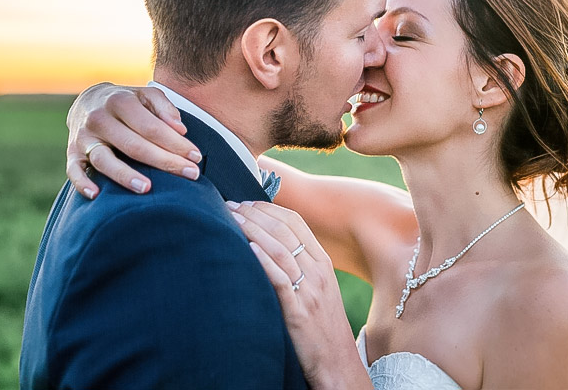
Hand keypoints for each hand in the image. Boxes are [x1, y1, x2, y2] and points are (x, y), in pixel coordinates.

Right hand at [66, 83, 202, 198]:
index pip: (152, 127)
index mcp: (120, 101)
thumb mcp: (146, 95)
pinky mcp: (71, 152)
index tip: (196, 158)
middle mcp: (99, 118)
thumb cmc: (127, 102)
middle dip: (164, 161)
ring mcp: (83, 137)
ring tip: (147, 188)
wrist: (88, 101)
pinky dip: (82, 183)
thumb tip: (180, 130)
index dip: (176, 144)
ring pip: (104, 159)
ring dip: (125, 175)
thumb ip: (164, 107)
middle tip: (190, 175)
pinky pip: (74, 170)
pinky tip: (96, 195)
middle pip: (134, 145)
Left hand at [226, 201, 373, 389]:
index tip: (246, 202)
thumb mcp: (318, 288)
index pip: (295, 222)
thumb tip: (270, 244)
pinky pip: (280, 279)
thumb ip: (300, 265)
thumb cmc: (322, 326)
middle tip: (230, 205)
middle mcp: (317, 271)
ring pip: (279, 249)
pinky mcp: (298, 311)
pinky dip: (263, 260)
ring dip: (252, 229)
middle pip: (284, 230)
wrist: (337, 363)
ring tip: (230, 218)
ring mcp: (309, 290)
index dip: (269, 208)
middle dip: (254, 214)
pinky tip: (247, 248)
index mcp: (322, 261)